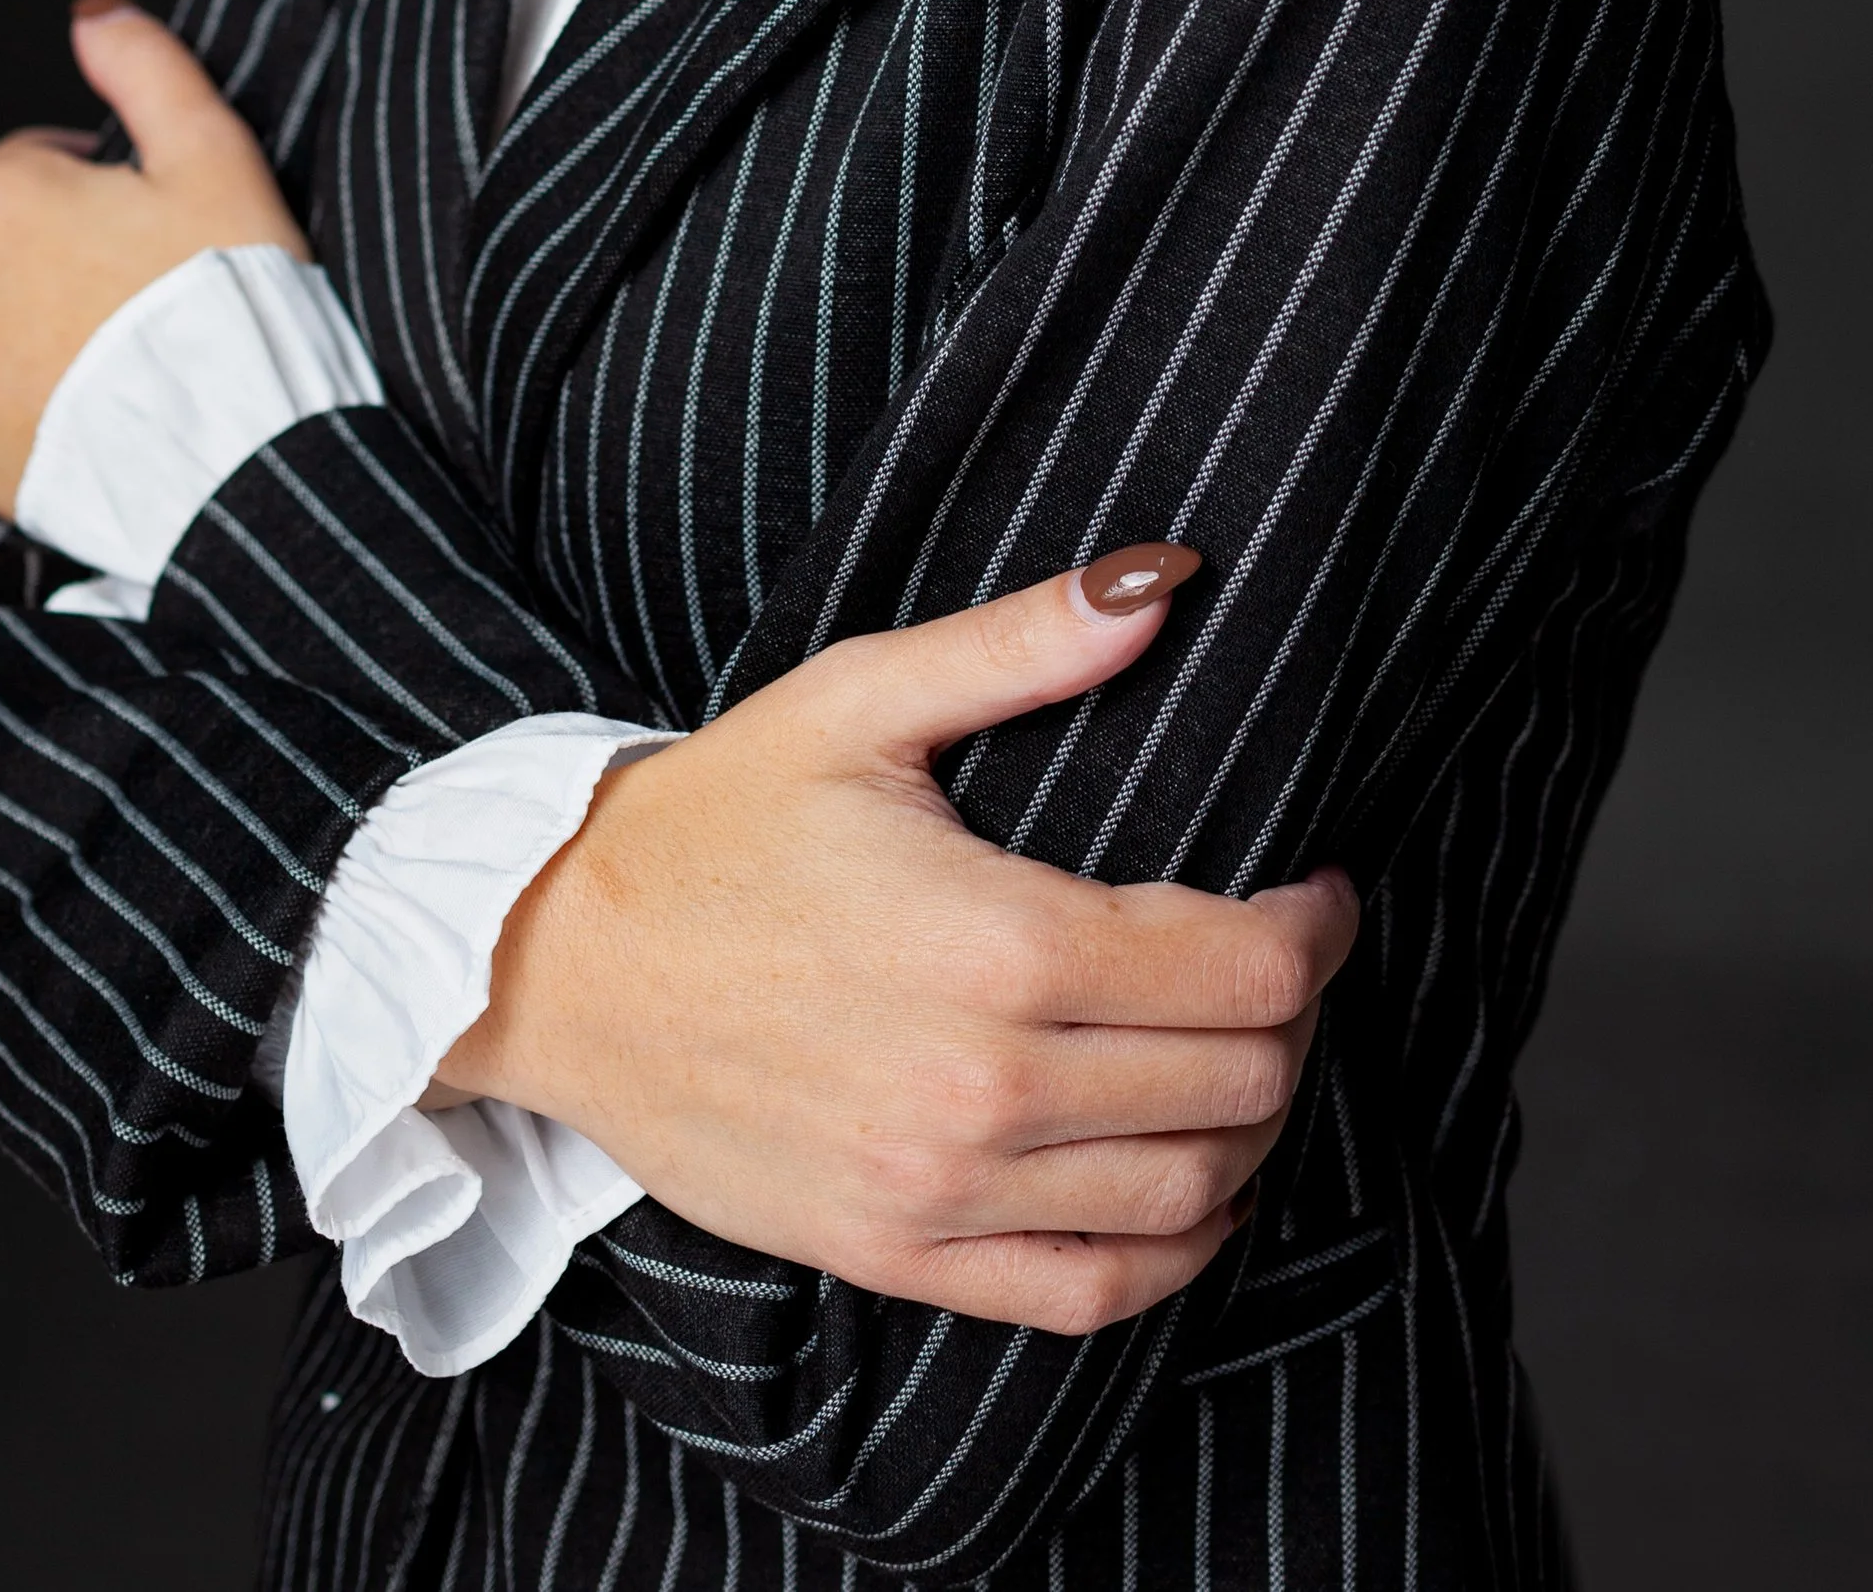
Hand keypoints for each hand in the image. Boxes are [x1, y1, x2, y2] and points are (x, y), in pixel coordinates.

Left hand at [0, 0, 307, 518]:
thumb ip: (144, 65)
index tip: (138, 235)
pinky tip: (0, 419)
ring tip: (79, 369)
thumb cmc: (226, 298)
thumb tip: (91, 12)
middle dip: (36, 266)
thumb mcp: (215, 152)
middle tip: (119, 307)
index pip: (26, 169)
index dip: (89, 196)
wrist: (227, 442)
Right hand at [441, 549, 1358, 1333]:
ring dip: (1251, 1126)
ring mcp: (943, 1190)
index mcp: (998, 942)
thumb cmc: (711, 822)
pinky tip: (1189, 1184)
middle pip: (1242, 1080)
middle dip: (1294, 1014)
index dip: (1317, 926)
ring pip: (1192, 1193)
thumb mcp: (860, 699)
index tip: (1317, 889)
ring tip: (1237, 1054)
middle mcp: (985, 1085)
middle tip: (1278, 958)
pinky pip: (1095, 1294)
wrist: (555, 963)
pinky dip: (1176, 1247)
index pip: (1246, 968)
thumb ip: (1024, 643)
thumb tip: (1163, 579)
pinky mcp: (901, 1255)